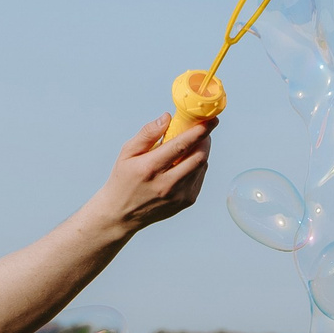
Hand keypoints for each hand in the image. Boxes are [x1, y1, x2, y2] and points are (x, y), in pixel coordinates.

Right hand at [92, 115, 212, 234]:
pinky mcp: (187, 202)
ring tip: (192, 143)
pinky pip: (199, 176)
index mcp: (150, 168)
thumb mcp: (127, 153)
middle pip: (198, 157)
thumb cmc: (123, 179)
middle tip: (203, 128)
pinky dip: (198, 165)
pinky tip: (186, 161)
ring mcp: (179, 195)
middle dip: (205, 138)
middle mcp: (167, 184)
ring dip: (202, 150)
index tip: (210, 119)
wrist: (123, 214)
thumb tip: (167, 117)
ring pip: (202, 166)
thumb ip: (147, 134)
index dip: (199, 131)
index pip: (181, 146)